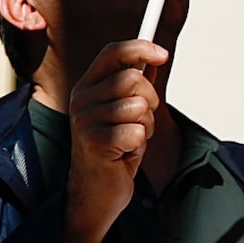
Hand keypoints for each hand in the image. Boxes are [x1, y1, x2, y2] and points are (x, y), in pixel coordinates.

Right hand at [63, 32, 172, 242]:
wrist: (95, 194)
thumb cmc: (112, 153)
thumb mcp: (124, 113)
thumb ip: (135, 86)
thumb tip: (153, 57)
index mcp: (86, 87)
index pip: (112, 52)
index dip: (140, 48)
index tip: (163, 53)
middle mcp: (81, 99)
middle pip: (133, 78)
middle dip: (150, 101)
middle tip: (141, 122)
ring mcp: (85, 121)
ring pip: (139, 106)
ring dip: (145, 126)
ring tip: (131, 140)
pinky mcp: (95, 142)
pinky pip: (138, 131)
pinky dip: (140, 144)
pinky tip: (126, 154)